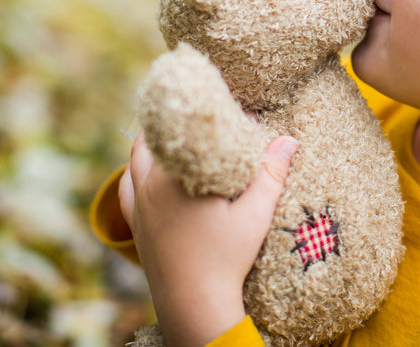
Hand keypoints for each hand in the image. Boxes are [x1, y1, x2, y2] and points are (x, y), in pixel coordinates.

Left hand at [118, 130, 297, 346]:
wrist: (193, 306)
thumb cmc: (226, 259)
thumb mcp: (256, 214)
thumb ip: (272, 173)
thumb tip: (289, 140)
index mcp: (180, 176)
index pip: (194, 132)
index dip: (216, 119)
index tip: (239, 116)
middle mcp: (152, 183)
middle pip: (160, 138)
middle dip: (183, 126)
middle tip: (208, 123)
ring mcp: (140, 203)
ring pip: (138, 157)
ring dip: (155, 143)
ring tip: (177, 136)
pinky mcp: (136, 222)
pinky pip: (126, 186)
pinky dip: (135, 170)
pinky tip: (147, 169)